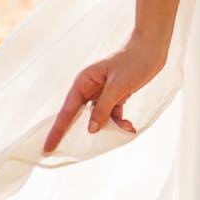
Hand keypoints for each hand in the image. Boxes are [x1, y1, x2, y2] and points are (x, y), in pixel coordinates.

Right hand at [42, 32, 167, 154]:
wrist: (152, 47)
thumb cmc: (133, 61)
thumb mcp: (117, 86)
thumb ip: (103, 108)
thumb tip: (90, 130)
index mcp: (84, 82)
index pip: (67, 111)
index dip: (57, 131)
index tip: (47, 149)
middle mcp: (90, 88)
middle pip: (79, 116)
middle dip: (80, 133)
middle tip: (75, 153)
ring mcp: (103, 92)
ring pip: (99, 118)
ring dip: (110, 127)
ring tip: (126, 128)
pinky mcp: (116, 95)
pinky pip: (112, 114)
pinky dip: (119, 122)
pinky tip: (129, 126)